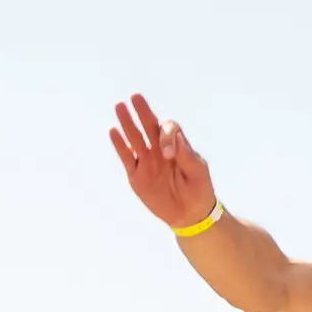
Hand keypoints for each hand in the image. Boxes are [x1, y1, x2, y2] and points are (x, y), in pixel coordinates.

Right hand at [108, 93, 217, 231]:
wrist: (190, 214)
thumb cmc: (198, 189)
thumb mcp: (198, 172)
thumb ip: (187, 156)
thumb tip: (176, 140)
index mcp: (176, 145)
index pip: (168, 129)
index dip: (167, 136)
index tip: (168, 154)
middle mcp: (159, 149)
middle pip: (149, 125)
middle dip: (142, 112)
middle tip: (135, 97)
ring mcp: (147, 161)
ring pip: (135, 138)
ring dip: (127, 123)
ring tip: (120, 106)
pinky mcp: (136, 175)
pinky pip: (126, 158)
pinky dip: (120, 145)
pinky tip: (113, 131)